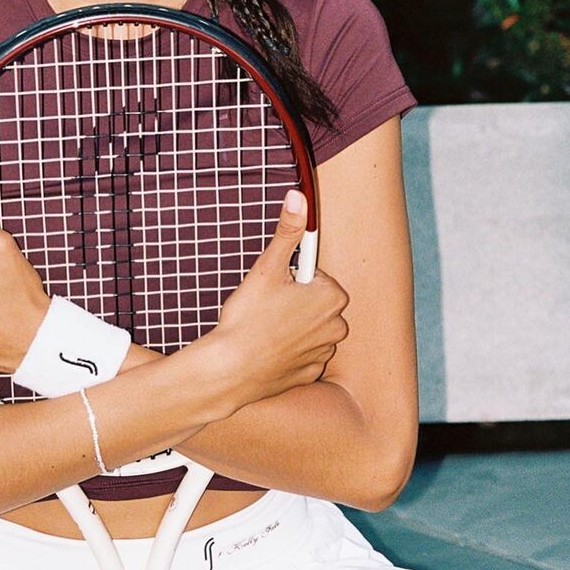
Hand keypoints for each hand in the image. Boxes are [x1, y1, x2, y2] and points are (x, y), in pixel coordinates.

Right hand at [202, 189, 348, 409]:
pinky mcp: (311, 373)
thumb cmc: (249, 318)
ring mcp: (324, 352)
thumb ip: (288, 232)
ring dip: (293, 327)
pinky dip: (289, 352)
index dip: (291, 279)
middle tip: (266, 308)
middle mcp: (337, 326)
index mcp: (332, 297)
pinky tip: (268, 350)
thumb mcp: (267, 268)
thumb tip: (298, 197)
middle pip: (315, 303)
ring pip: (310, 329)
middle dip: (295, 302)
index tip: (274, 289)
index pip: (315, 276)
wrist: (232, 369)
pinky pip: (304, 355)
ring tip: (265, 329)